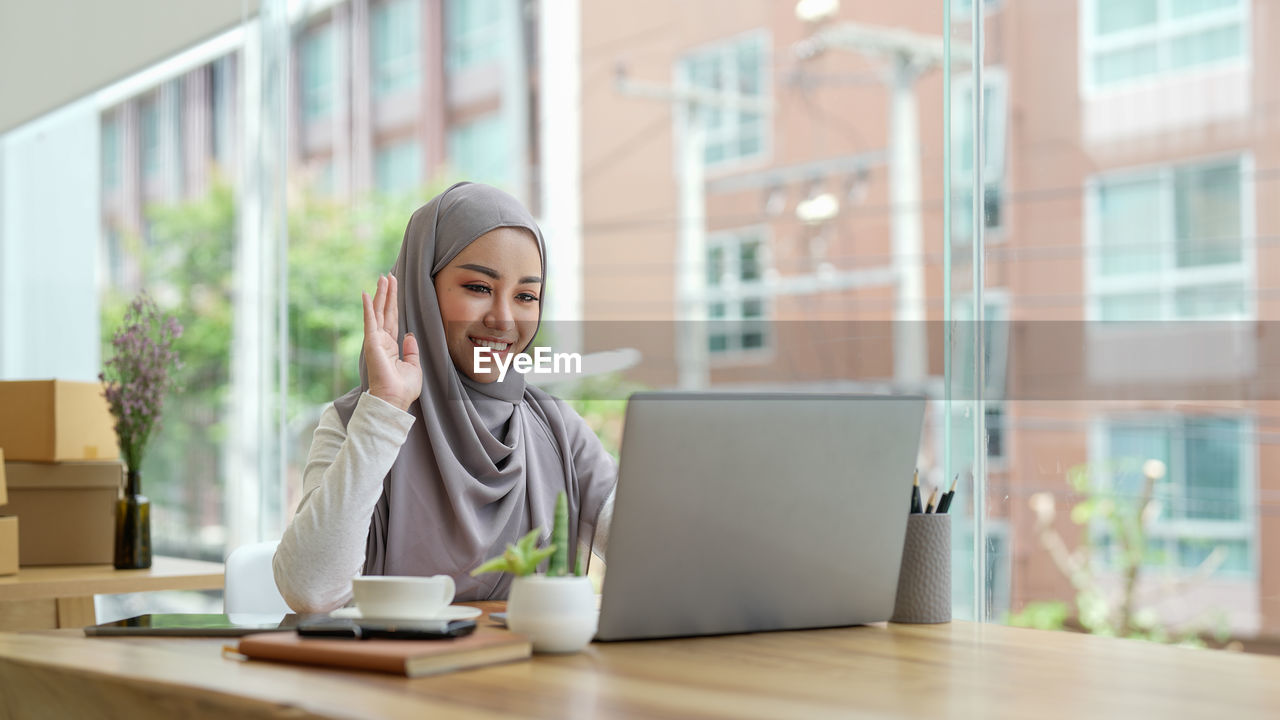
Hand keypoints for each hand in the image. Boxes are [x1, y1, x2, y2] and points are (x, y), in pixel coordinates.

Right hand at [362, 274, 421, 411]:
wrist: (394, 400)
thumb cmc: (403, 389)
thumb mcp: (414, 366)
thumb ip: (411, 350)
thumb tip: (409, 335)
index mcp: (392, 346)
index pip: (393, 320)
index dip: (394, 303)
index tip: (394, 287)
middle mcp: (382, 341)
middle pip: (386, 312)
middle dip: (387, 293)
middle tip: (388, 275)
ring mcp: (375, 341)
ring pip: (379, 312)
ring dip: (380, 294)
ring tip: (382, 277)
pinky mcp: (372, 343)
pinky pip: (370, 321)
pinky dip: (368, 307)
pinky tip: (366, 294)